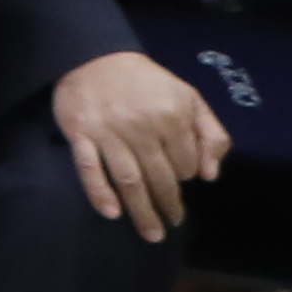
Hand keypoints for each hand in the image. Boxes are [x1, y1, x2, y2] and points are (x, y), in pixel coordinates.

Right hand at [50, 46, 225, 238]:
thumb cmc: (147, 83)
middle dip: (169, 206)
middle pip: (160, 178)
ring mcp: (109, 132)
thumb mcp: (190, 98)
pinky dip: (99, 192)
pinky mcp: (80, 134)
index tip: (179, 176)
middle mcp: (142, 126)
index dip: (186, 174)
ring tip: (151, 234)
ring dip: (142, 211)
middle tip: (171, 225)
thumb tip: (210, 176)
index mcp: (172, 115)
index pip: (186, 164)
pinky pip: (89, 169)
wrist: (94, 56)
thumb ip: (210, 135)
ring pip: (129, 180)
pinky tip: (110, 212)